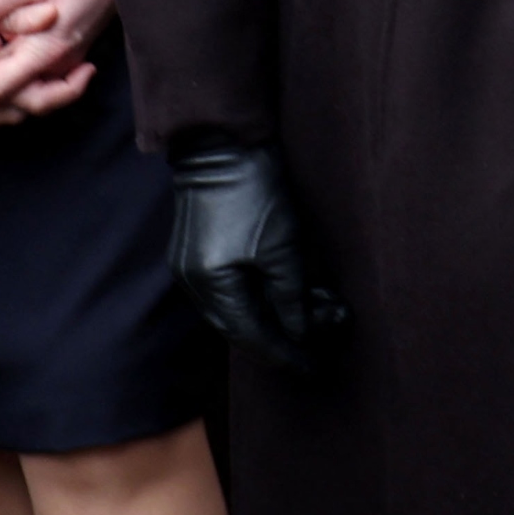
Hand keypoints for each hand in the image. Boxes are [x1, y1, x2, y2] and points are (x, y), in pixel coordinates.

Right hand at [168, 144, 347, 367]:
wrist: (224, 146)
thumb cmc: (257, 193)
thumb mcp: (285, 249)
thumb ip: (292, 297)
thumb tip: (301, 333)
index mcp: (211, 284)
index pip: (252, 336)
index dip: (286, 354)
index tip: (315, 368)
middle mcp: (193, 282)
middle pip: (241, 326)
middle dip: (285, 336)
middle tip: (323, 343)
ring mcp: (191, 267)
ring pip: (238, 308)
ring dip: (277, 314)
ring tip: (320, 309)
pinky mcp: (199, 253)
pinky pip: (231, 289)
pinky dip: (262, 295)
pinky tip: (293, 292)